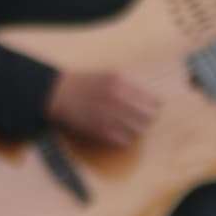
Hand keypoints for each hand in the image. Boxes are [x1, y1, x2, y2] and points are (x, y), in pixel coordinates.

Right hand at [45, 69, 159, 147]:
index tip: (155, 108)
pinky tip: (120, 133)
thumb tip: (157, 100)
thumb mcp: (109, 75)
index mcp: (120, 83)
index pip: (152, 101)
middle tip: (143, 119)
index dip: (155, 107)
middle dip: (147, 119)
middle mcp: (116, 99)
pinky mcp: (101, 131)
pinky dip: (125, 138)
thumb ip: (131, 86)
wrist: (58, 93)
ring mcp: (108, 116)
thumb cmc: (85, 82)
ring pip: (138, 131)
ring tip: (131, 126)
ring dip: (137, 129)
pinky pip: (124, 140)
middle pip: (148, 117)